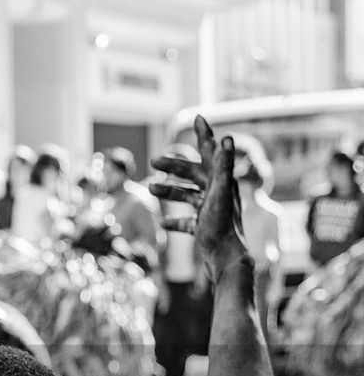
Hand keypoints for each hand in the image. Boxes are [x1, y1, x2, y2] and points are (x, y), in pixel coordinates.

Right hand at [150, 116, 246, 282]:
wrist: (226, 259)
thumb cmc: (222, 226)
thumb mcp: (220, 194)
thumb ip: (223, 166)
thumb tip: (225, 138)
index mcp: (220, 182)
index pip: (210, 152)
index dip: (204, 134)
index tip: (198, 117)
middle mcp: (217, 193)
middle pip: (193, 173)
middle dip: (173, 165)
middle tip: (153, 161)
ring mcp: (210, 211)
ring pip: (187, 195)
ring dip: (169, 190)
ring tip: (150, 188)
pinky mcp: (204, 228)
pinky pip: (187, 221)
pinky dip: (175, 220)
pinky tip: (163, 224)